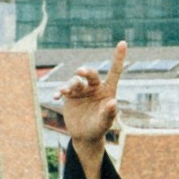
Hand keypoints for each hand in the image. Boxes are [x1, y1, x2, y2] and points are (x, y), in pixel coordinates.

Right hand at [55, 44, 124, 161]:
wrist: (84, 135)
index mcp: (107, 90)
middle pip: (91, 74)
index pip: (114, 71)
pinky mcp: (69, 96)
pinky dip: (59, 92)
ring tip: (63, 92)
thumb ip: (109, 113)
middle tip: (81, 71)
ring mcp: (81, 90)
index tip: (123, 43)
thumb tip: (113, 102)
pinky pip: (63, 91)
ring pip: (75, 82)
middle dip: (86, 71)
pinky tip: (55, 97)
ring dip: (69, 85)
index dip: (118, 58)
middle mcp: (94, 87)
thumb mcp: (105, 123)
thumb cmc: (98, 128)